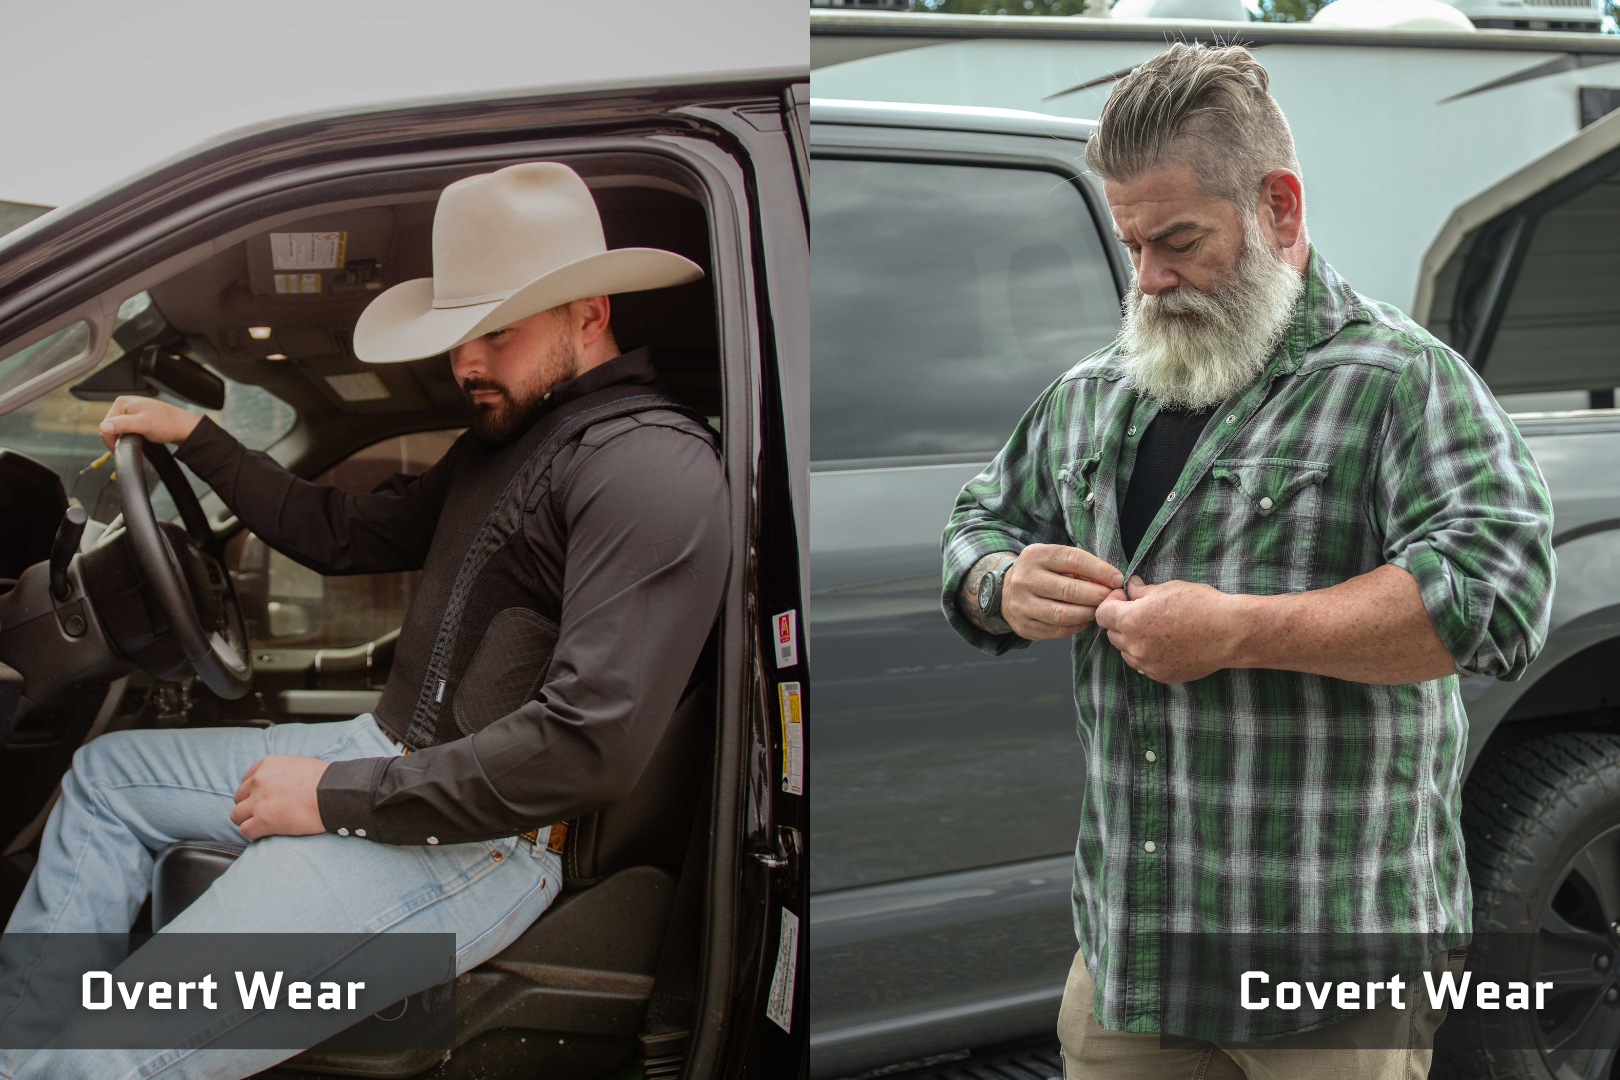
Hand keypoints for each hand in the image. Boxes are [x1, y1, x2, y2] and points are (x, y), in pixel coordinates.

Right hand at [98, 396, 202, 451]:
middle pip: (110, 427)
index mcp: (122, 402)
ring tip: (138, 444)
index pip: (105, 425)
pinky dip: (129, 437)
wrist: (183, 427)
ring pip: (116, 429)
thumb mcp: (143, 425)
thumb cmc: (167, 424)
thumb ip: (123, 425)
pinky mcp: (135, 416)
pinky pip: (124, 429)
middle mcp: (124, 403)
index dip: (112, 441)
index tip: (122, 450)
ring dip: (124, 439)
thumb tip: (104, 427)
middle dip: (119, 440)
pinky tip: (138, 440)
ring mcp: (129, 410)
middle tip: (133, 447)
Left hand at [230, 755, 330, 839]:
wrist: (334, 794)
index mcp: (266, 765)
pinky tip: (265, 833)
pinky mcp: (263, 821)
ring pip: (236, 815)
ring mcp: (258, 801)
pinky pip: (244, 831)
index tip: (264, 799)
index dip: (254, 792)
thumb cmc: (324, 781)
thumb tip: (276, 784)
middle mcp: (258, 781)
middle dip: (250, 805)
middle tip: (266, 812)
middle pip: (239, 797)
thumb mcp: (297, 765)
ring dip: (248, 820)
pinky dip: (253, 834)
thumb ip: (280, 772)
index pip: (246, 780)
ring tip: (264, 824)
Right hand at [1001, 543, 1123, 640]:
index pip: (1073, 560)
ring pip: (1062, 614)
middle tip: (1112, 599)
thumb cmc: (1041, 573)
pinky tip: (1085, 621)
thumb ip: (1079, 567)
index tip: (1117, 580)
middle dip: (1097, 595)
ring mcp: (1021, 604)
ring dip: (1087, 613)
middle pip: (1068, 590)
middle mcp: (1024, 579)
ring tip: (1099, 611)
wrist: (1006, 591)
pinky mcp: (1023, 625)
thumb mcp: (1054, 560)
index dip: (1100, 570)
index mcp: (1035, 555)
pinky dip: (1076, 627)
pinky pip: (1056, 630)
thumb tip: (1112, 581)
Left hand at [1094, 576, 1243, 683]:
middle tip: (1143, 612)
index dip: (1112, 603)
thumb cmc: (1200, 605)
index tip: (1126, 598)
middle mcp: (1135, 646)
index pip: (1102, 614)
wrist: (1230, 633)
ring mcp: (1147, 664)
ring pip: (1128, 652)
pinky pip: (1144, 665)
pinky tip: (1168, 644)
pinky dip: (1149, 654)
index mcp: (1131, 621)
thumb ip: (1142, 592)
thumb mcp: (1167, 589)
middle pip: (1113, 634)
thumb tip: (1131, 588)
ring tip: (1157, 629)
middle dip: (1122, 621)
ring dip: (1134, 640)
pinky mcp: (1161, 676)